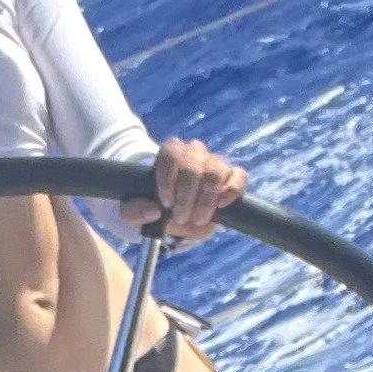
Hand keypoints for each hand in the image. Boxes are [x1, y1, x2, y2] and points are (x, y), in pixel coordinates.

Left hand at [123, 135, 245, 246]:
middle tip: (181, 217)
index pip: (171, 155)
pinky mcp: (232, 177)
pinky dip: (232, 190)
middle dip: (186, 197)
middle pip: (193, 166)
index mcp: (170, 153)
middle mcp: (194, 153)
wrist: (178, 216)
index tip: (165, 203)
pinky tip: (221, 205)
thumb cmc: (155, 208)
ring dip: (206, 199)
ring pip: (215, 172)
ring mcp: (215, 163)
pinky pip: (238, 176)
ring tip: (198, 218)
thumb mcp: (133, 212)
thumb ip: (134, 211)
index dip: (168, 180)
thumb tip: (154, 210)